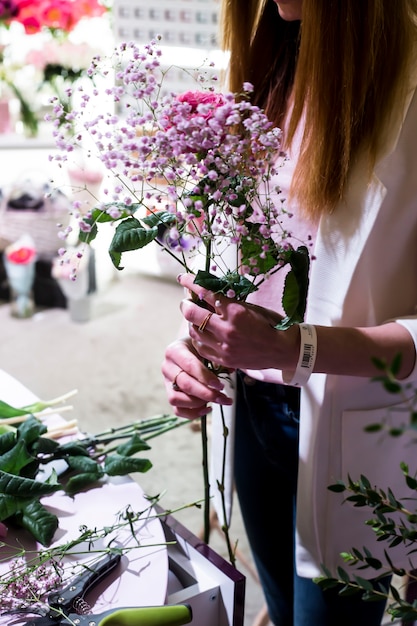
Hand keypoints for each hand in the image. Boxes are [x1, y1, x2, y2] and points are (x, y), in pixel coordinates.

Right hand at [162, 336, 232, 419]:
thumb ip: (217, 358)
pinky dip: (193, 413)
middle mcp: (167, 367)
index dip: (206, 377)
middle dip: (205, 393)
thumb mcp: (207, 348)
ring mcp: (166, 383)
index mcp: (175, 351)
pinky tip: (207, 408)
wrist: (189, 350)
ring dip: (197, 404)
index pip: (190, 366)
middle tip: (222, 397)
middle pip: (185, 384)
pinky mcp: (170, 395)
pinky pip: (177, 410)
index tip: (220, 385)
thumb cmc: (199, 348)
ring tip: (213, 401)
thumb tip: (230, 371)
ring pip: (176, 399)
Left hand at [177, 273, 299, 371]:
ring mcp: (224, 347)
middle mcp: (227, 329)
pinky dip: (198, 338)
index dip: (192, 283)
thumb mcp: (252, 307)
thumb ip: (230, 302)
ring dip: (191, 322)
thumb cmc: (270, 324)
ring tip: (195, 318)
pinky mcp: (223, 360)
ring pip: (194, 331)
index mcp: (236, 311)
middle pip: (193, 313)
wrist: (283, 350)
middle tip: (186, 301)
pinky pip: (200, 348)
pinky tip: (201, 334)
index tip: (183, 278)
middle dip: (186, 304)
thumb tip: (209, 293)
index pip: (206, 293)